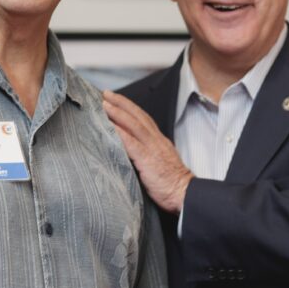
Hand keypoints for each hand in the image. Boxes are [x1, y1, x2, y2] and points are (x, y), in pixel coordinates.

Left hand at [102, 90, 191, 212]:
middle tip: (106, 93)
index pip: (144, 119)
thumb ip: (149, 154)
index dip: (130, 108)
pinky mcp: (147, 159)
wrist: (184, 194)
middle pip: (137, 115)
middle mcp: (156, 140)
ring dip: (118, 112)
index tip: (117, 100)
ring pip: (134, 124)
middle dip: (121, 103)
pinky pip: (131, 142)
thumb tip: (132, 152)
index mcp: (160, 141)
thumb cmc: (172, 184)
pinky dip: (119, 132)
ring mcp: (152, 148)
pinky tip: (109, 125)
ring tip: (104, 104)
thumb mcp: (162, 163)